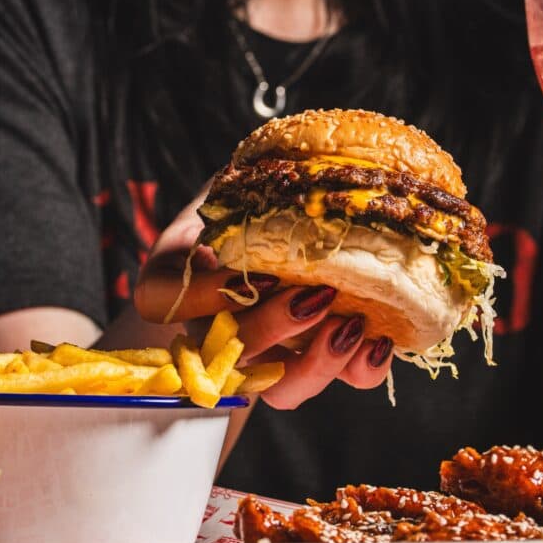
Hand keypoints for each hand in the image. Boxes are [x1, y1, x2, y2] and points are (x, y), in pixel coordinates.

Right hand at [133, 191, 393, 408]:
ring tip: (353, 325)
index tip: (259, 271)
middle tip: (315, 295)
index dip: (209, 293)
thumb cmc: (247, 203)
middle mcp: (211, 331)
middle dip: (273, 328)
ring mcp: (261, 355)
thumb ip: (246, 179)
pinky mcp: (308, 364)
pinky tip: (378, 343)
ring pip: (277, 389)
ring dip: (319, 363)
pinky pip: (329, 384)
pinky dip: (358, 371)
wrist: (266, 230)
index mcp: (174, 284)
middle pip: (226, 355)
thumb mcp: (235, 183)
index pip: (164, 301)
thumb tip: (297, 152)